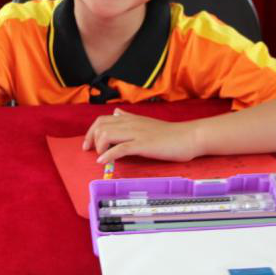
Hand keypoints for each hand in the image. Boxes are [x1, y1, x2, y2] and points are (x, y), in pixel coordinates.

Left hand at [81, 108, 202, 162]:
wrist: (188, 137)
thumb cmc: (169, 133)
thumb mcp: (145, 122)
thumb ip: (129, 118)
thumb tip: (116, 113)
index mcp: (129, 118)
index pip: (101, 119)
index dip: (90, 132)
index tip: (87, 145)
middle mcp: (130, 123)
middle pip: (100, 126)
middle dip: (91, 140)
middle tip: (91, 152)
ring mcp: (136, 133)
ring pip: (107, 134)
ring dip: (99, 147)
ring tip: (102, 157)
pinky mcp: (143, 145)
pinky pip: (120, 148)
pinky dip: (108, 155)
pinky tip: (104, 162)